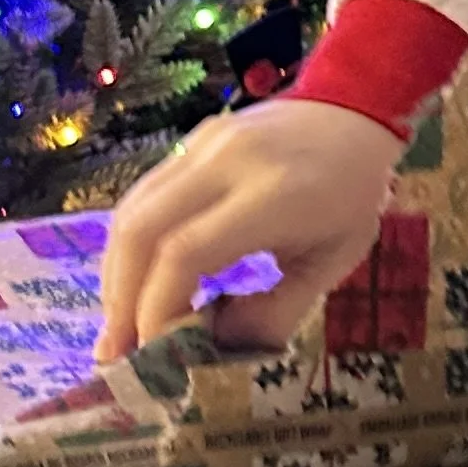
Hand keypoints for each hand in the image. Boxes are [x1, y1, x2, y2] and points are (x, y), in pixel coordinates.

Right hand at [95, 99, 405, 360]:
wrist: (352, 111)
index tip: (156, 355)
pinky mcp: (188, 141)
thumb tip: (214, 352)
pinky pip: (142, 195)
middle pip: (141, 231)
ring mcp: (200, 144)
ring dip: (116, 274)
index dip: (157, 309)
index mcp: (272, 195)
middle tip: (118, 352)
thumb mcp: (331, 263)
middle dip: (120, 299)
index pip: (185, 253)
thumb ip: (275, 312)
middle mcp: (226, 162)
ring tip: (120, 325)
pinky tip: (135, 281)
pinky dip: (130, 246)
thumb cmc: (350, 195)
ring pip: (130, 211)